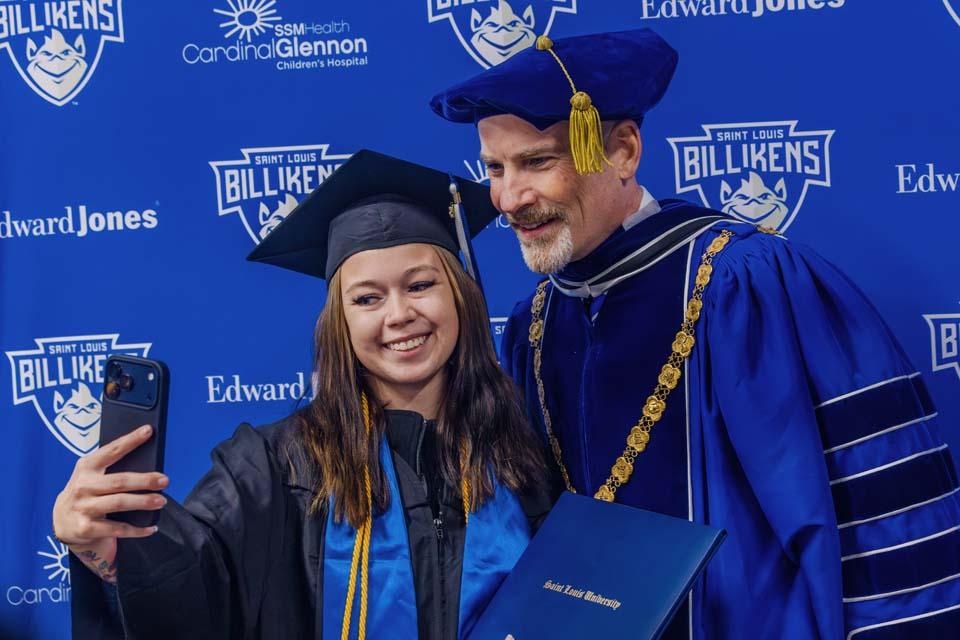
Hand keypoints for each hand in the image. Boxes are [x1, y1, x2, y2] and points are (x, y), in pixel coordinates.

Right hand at [52, 424, 168, 582]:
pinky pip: (117, 529)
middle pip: (120, 481)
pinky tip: (150, 528)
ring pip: (120, 503)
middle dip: (145, 480)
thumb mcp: (92, 475)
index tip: (148, 431)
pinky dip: (137, 530)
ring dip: (143, 502)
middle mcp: (84, 486)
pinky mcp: (87, 528)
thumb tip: (147, 463)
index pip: (111, 450)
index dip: (130, 440)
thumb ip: (111, 468)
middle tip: (164, 480)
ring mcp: (84, 507)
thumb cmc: (86, 492)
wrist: (61, 521)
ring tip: (161, 501)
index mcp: (87, 467)